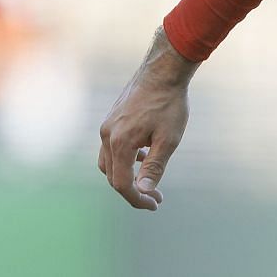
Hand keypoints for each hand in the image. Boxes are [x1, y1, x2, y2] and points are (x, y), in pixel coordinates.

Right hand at [98, 28, 195, 210]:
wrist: (163, 72)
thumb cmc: (169, 105)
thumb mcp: (168, 140)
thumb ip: (154, 166)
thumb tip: (144, 191)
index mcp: (120, 143)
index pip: (121, 184)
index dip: (137, 199)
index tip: (155, 204)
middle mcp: (107, 136)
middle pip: (112, 176)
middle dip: (132, 190)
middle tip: (156, 197)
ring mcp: (107, 126)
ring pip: (109, 162)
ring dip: (126, 175)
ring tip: (150, 180)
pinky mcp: (111, 119)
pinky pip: (111, 147)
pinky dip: (124, 159)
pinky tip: (144, 156)